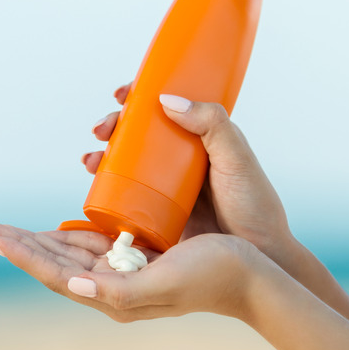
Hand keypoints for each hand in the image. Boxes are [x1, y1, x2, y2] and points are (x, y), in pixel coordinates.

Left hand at [0, 222, 258, 322]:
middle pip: (53, 261)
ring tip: (7, 227)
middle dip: (18, 244)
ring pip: (68, 251)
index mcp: (113, 294)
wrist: (253, 277)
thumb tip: (71, 285)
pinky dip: (70, 230)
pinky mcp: (139, 254)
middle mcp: (113, 284)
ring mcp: (125, 269)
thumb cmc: (213, 278)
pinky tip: (61, 222)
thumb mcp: (165, 284)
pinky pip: (95, 241)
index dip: (19, 253)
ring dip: (37, 238)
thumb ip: (118, 291)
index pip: (52, 272)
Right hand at [84, 83, 296, 267]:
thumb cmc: (253, 206)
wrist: (257, 255)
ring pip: (128, 161)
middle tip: (101, 131)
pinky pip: (126, 193)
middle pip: (139, 133)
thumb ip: (212, 124)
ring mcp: (168, 186)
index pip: (166, 109)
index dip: (140, 96)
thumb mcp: (235, 158)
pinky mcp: (158, 213)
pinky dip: (106, 185)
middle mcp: (182, 159)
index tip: (123, 94)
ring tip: (90, 160)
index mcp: (202, 138)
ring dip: (103, 155)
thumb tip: (166, 99)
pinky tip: (93, 183)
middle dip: (113, 126)